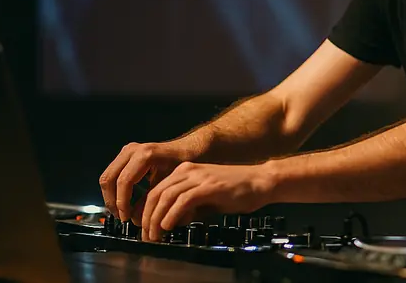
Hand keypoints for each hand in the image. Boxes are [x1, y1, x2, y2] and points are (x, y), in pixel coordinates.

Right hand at [99, 141, 187, 221]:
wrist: (185, 150)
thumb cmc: (181, 164)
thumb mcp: (167, 185)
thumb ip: (149, 202)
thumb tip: (135, 220)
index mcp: (144, 155)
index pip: (124, 181)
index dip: (122, 202)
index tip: (126, 217)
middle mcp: (132, 150)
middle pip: (109, 178)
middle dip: (112, 201)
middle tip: (121, 216)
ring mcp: (127, 151)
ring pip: (107, 177)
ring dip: (111, 197)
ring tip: (120, 212)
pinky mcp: (124, 155)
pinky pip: (112, 174)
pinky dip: (114, 190)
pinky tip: (122, 201)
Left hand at [140, 162, 272, 241]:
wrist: (260, 181)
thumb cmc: (236, 192)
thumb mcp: (205, 199)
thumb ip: (188, 208)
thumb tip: (171, 222)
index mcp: (185, 171)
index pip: (156, 190)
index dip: (146, 211)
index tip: (145, 229)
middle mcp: (188, 170)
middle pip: (156, 193)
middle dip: (147, 217)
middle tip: (146, 236)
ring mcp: (199, 177)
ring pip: (166, 197)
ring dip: (156, 219)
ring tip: (155, 236)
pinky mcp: (209, 186)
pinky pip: (183, 200)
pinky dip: (172, 214)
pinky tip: (168, 226)